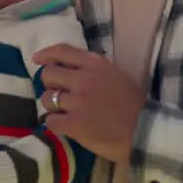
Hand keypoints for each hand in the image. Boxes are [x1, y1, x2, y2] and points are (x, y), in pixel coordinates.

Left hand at [34, 43, 144, 163]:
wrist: (145, 130)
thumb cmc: (134, 104)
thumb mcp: (116, 75)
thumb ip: (94, 70)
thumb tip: (71, 69)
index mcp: (95, 64)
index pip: (63, 51)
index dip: (46, 54)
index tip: (37, 59)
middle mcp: (83, 79)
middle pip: (48, 74)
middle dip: (50, 84)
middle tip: (58, 93)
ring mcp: (77, 101)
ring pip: (47, 98)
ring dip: (52, 106)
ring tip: (62, 112)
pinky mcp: (74, 123)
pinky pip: (50, 120)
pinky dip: (54, 124)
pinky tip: (64, 126)